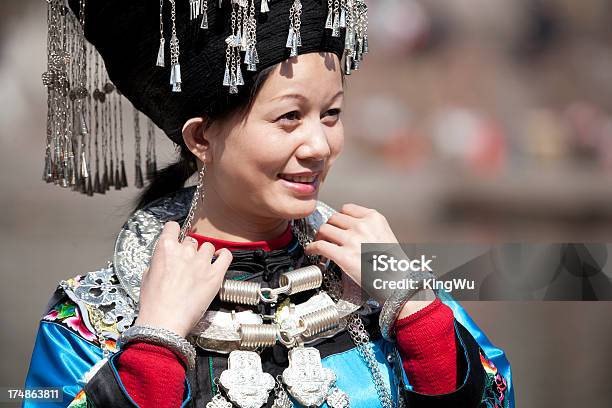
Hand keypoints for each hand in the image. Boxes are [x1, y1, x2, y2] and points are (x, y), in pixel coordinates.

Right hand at [134, 221, 232, 337]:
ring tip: (201, 267)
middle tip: (186, 264)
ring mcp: (202, 262)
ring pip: (207, 247)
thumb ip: (158, 262)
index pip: (172, 227)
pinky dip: (223, 256)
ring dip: (204, 254)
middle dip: (188, 250)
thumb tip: (164, 260)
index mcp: (165, 248)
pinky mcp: (215, 274)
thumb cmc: (154, 303)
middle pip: (191, 240)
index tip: (176, 238)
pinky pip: (226, 256)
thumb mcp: (147, 276)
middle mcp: (184, 251)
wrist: (164, 321)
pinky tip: (219, 259)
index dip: (174, 232)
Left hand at [304, 203, 398, 289]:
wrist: (399, 282)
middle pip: (334, 218)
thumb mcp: (386, 235)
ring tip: (319, 243)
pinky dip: (312, 248)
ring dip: (319, 236)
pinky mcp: (343, 256)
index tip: (337, 224)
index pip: (347, 209)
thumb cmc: (394, 263)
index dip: (339, 218)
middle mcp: (362, 226)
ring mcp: (352, 240)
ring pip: (324, 229)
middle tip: (326, 235)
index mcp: (374, 218)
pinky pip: (320, 246)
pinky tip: (311, 251)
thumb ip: (369, 228)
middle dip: (329, 226)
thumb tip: (349, 229)